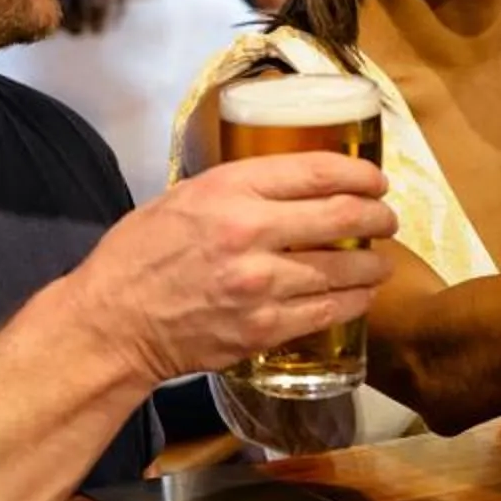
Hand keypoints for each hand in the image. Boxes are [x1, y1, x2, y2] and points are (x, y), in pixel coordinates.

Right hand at [74, 154, 395, 385]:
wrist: (113, 323)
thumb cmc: (139, 254)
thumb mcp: (184, 197)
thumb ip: (238, 188)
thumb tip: (291, 184)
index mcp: (229, 190)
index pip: (317, 172)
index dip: (360, 175)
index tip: (376, 181)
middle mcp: (250, 233)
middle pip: (341, 216)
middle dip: (378, 216)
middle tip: (388, 220)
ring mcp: (260, 285)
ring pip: (343, 269)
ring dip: (373, 264)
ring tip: (381, 263)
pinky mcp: (263, 329)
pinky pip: (326, 311)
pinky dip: (353, 301)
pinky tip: (361, 296)